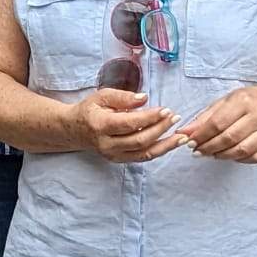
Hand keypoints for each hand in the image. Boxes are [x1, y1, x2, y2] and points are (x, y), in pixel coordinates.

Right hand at [68, 89, 183, 163]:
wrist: (74, 130)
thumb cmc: (89, 110)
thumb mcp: (102, 96)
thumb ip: (123, 97)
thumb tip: (144, 98)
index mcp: (101, 125)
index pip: (130, 123)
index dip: (150, 118)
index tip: (166, 110)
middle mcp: (107, 144)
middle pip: (140, 140)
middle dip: (161, 129)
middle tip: (175, 118)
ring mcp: (113, 154)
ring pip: (144, 153)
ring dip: (165, 145)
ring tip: (182, 137)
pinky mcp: (119, 160)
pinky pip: (142, 157)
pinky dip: (159, 151)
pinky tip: (170, 143)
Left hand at [178, 86, 256, 163]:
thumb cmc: (247, 102)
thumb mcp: (225, 102)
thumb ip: (205, 117)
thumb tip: (185, 132)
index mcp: (243, 101)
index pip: (218, 123)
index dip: (201, 135)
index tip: (190, 142)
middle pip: (229, 138)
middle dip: (209, 148)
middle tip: (198, 151)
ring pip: (243, 150)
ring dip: (222, 156)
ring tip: (211, 154)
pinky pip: (256, 157)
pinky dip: (240, 160)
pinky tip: (230, 156)